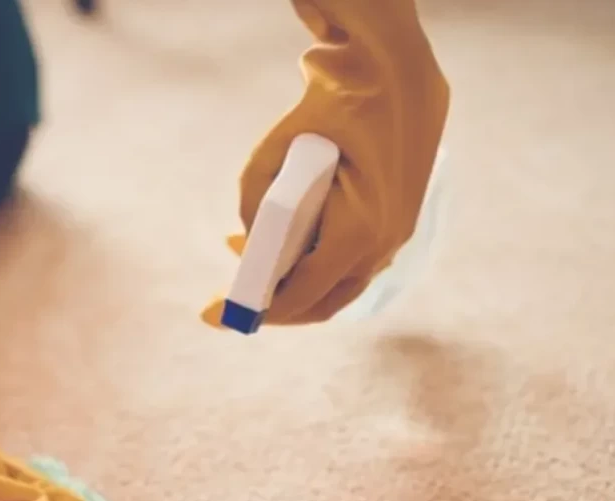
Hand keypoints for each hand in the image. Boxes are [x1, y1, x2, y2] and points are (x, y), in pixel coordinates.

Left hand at [203, 0, 449, 326]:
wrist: (391, 70)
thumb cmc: (332, 106)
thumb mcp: (276, 149)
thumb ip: (256, 200)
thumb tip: (247, 240)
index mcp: (361, 229)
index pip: (304, 292)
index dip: (258, 309)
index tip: (218, 316)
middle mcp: (385, 241)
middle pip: (323, 301)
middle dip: (273, 305)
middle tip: (228, 304)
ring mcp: (396, 234)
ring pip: (338, 282)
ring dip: (292, 278)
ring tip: (241, 256)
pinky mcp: (395, 220)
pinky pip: (351, 258)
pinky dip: (314, 258)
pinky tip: (279, 241)